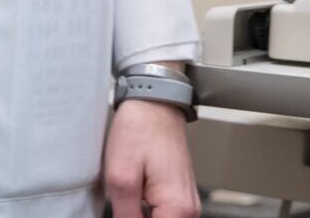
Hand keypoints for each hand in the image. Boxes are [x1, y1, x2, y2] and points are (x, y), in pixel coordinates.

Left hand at [101, 97, 199, 217]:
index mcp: (177, 207)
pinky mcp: (180, 194)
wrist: (154, 102)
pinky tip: (133, 204)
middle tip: (121, 207)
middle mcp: (189, 208)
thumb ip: (125, 215)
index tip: (121, 214)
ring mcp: (187, 202)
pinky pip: (165, 216)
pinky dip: (149, 215)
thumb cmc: (140, 129)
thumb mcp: (120, 177)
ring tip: (125, 204)